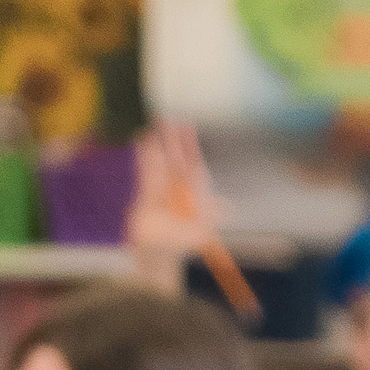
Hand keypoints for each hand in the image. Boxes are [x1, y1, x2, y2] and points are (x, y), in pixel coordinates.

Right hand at [126, 121, 218, 271]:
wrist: (158, 251)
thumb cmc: (181, 242)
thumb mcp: (200, 232)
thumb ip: (211, 218)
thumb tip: (228, 207)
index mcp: (195, 191)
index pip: (193, 162)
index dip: (190, 145)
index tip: (187, 127)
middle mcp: (179, 186)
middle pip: (175, 157)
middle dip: (172, 139)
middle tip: (166, 119)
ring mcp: (162, 187)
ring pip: (160, 161)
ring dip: (157, 145)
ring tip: (152, 127)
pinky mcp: (147, 192)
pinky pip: (146, 170)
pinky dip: (144, 157)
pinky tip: (142, 143)